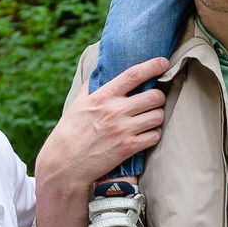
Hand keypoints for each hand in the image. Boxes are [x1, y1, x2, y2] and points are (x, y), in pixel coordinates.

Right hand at [34, 58, 169, 226]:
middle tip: (154, 101)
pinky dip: (154, 135)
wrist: (64, 164)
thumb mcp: (77, 105)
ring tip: (150, 119)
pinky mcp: (128, 148)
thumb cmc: (69, 133)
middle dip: (158, 97)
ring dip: (157, 117)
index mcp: (103, 97)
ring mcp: (123, 130)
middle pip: (154, 96)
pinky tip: (147, 135)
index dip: (152, 66)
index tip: (163, 62)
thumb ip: (90, 88)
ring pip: (157, 116)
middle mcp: (115, 111)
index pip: (133, 75)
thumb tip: (97, 74)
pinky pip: (154, 136)